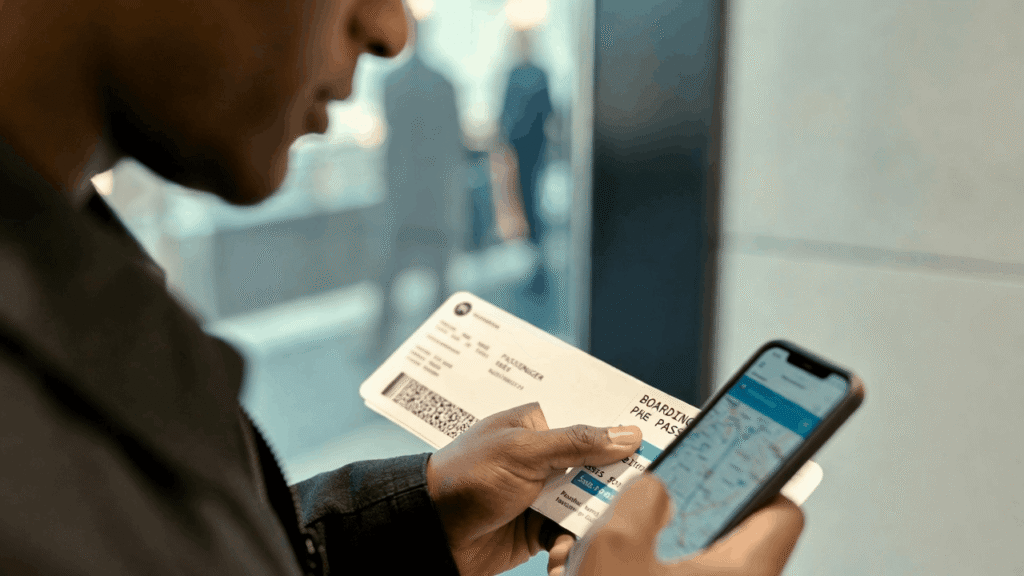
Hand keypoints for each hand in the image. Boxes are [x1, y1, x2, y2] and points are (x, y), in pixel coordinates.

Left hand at [426, 402, 642, 575]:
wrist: (430, 532)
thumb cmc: (466, 478)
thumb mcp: (523, 451)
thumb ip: (576, 442)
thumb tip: (627, 435)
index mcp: (538, 426)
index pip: (589, 425)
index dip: (622, 435)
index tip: (657, 443)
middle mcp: (544, 457)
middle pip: (597, 467)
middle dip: (614, 486)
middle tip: (638, 496)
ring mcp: (543, 493)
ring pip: (589, 504)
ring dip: (592, 522)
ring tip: (592, 533)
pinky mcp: (540, 527)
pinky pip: (571, 534)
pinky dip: (571, 546)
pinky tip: (563, 555)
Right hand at [558, 475, 804, 575]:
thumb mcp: (617, 545)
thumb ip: (643, 498)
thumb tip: (656, 489)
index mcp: (744, 573)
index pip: (783, 511)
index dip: (761, 475)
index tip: (736, 456)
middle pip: (730, 532)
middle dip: (684, 511)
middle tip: (654, 497)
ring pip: (692, 561)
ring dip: (650, 544)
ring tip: (605, 545)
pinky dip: (639, 569)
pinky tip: (597, 570)